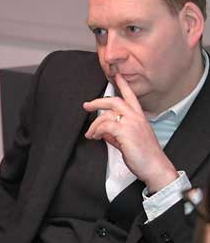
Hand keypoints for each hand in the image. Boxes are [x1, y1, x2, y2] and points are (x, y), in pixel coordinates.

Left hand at [83, 74, 177, 191]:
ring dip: (94, 125)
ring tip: (90, 134)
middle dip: (98, 101)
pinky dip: (97, 131)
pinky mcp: (126, 131)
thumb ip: (116, 134)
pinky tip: (95, 137)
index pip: (130, 96)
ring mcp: (132, 123)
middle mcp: (137, 117)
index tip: (116, 74)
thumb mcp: (128, 141)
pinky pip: (104, 125)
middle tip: (86, 105)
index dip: (123, 84)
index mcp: (139, 117)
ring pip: (106, 114)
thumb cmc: (144, 156)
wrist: (155, 168)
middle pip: (114, 101)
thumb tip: (103, 132)